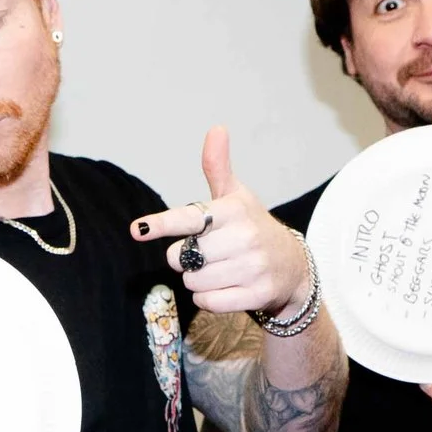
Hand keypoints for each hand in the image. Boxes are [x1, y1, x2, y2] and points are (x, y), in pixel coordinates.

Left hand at [129, 126, 309, 315]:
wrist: (293, 266)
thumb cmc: (253, 227)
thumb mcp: (236, 196)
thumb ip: (217, 168)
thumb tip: (216, 129)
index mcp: (233, 211)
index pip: (190, 218)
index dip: (162, 224)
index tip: (138, 229)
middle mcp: (244, 237)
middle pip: (181, 257)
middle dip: (186, 258)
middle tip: (207, 252)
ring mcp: (252, 267)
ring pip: (192, 282)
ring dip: (197, 280)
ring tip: (220, 269)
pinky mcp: (257, 294)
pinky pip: (208, 302)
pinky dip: (209, 299)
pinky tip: (227, 286)